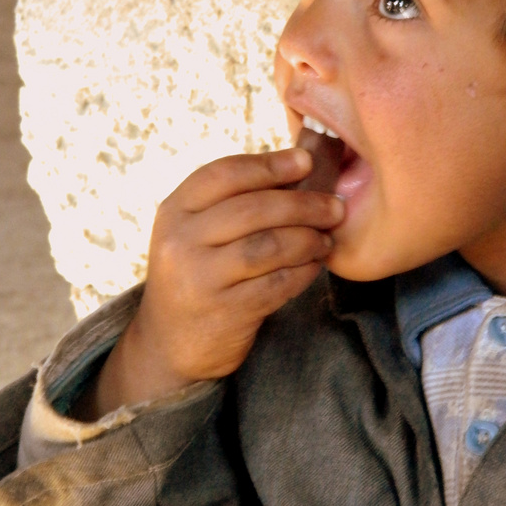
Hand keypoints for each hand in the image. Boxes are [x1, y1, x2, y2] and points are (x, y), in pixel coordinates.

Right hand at [77, 149, 343, 416]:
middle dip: (303, 204)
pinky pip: (277, 283)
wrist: (170, 343)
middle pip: (253, 208)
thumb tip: (300, 164)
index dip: (269, 165)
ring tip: (326, 238)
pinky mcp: (224, 312)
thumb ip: (234, 201)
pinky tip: (314, 264)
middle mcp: (181, 241)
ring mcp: (200, 279)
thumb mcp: (195, 232)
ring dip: (308, 238)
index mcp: (175, 211)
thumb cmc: (198, 273)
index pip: (224, 174)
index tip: (306, 162)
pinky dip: (303, 271)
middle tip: (335, 206)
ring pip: (269, 246)